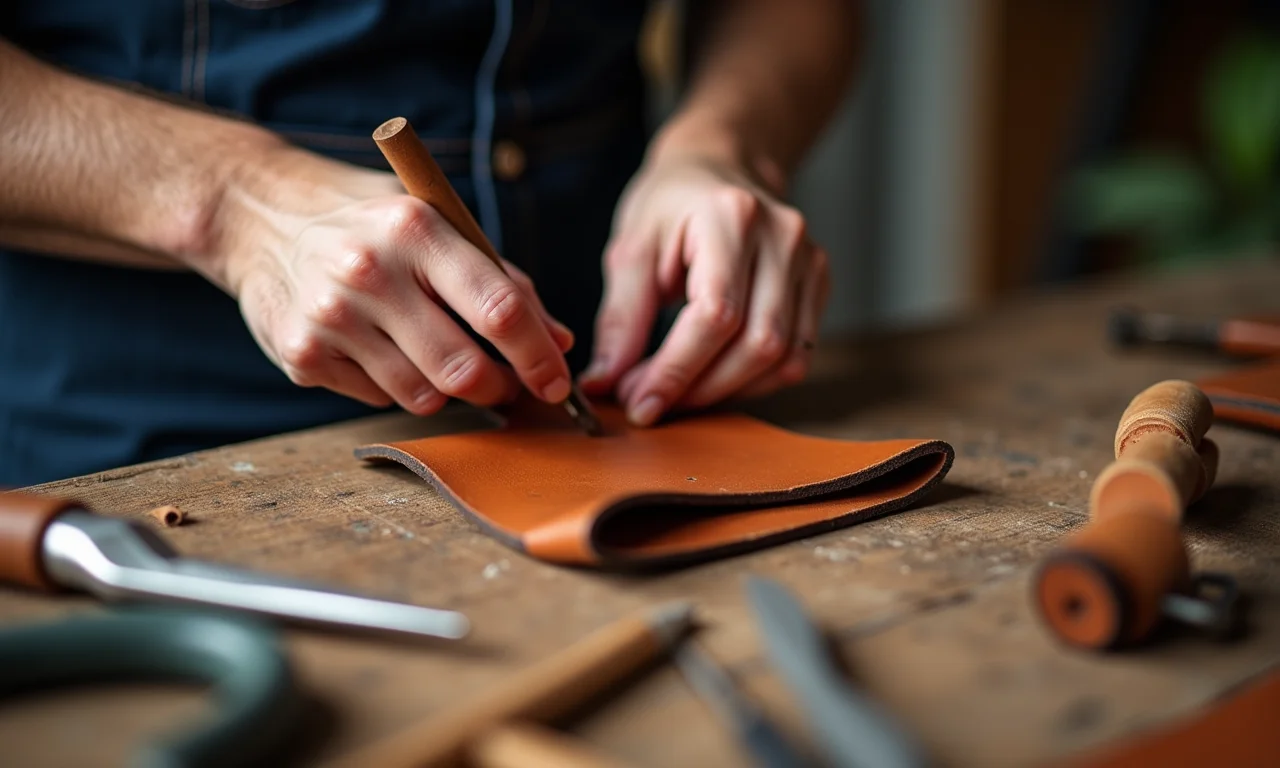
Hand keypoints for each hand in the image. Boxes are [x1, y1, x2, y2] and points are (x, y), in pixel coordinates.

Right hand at [218, 149, 574, 414]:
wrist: (260, 216)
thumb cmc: (371, 222)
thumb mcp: (436, 223)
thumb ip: (500, 278)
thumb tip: (558, 341)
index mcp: (416, 229)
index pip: (498, 307)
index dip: (538, 355)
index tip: (558, 382)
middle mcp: (369, 271)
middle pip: (463, 368)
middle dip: (500, 389)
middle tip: (510, 388)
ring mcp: (331, 316)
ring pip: (422, 395)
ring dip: (449, 393)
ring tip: (445, 363)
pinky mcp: (301, 354)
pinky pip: (377, 398)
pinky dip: (396, 387)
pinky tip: (383, 351)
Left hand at [580, 152, 828, 424]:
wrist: (718, 168)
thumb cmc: (669, 205)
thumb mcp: (631, 249)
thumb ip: (620, 318)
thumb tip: (605, 382)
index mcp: (731, 217)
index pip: (715, 315)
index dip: (677, 370)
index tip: (640, 404)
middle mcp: (783, 237)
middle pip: (756, 344)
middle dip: (699, 388)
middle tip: (650, 401)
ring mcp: (810, 260)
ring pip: (782, 358)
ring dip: (726, 391)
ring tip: (678, 392)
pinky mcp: (818, 284)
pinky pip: (796, 355)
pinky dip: (753, 382)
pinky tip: (713, 377)